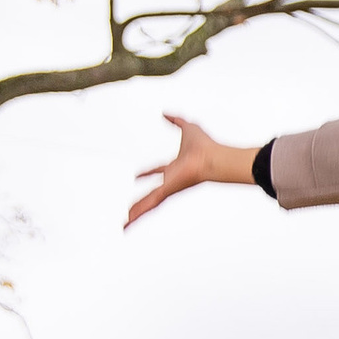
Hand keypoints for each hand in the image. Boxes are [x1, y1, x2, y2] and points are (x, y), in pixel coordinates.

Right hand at [126, 111, 257, 230]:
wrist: (212, 158)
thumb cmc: (205, 145)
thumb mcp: (187, 127)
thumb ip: (176, 120)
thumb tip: (165, 113)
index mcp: (175, 166)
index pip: (158, 170)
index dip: (147, 172)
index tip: (136, 175)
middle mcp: (171, 179)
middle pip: (152, 192)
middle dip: (140, 200)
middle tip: (129, 210)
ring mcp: (169, 188)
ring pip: (149, 203)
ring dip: (137, 213)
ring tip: (125, 224)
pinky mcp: (167, 192)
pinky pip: (149, 205)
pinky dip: (138, 214)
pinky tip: (128, 223)